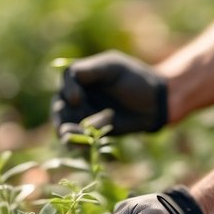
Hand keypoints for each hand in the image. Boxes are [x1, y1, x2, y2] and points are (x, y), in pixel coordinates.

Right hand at [51, 50, 167, 136]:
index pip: (67, 78)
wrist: (154, 102)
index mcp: (83, 74)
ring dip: (66, 131)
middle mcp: (78, 93)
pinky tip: (81, 145)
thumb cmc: (136, 79)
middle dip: (59, 116)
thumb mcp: (114, 68)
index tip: (77, 99)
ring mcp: (83, 113)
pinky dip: (77, 141)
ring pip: (65, 123)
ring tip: (69, 139)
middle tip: (63, 127)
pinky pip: (78, 136)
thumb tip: (71, 75)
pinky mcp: (90, 129)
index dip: (68, 89)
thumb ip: (92, 69)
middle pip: (59, 104)